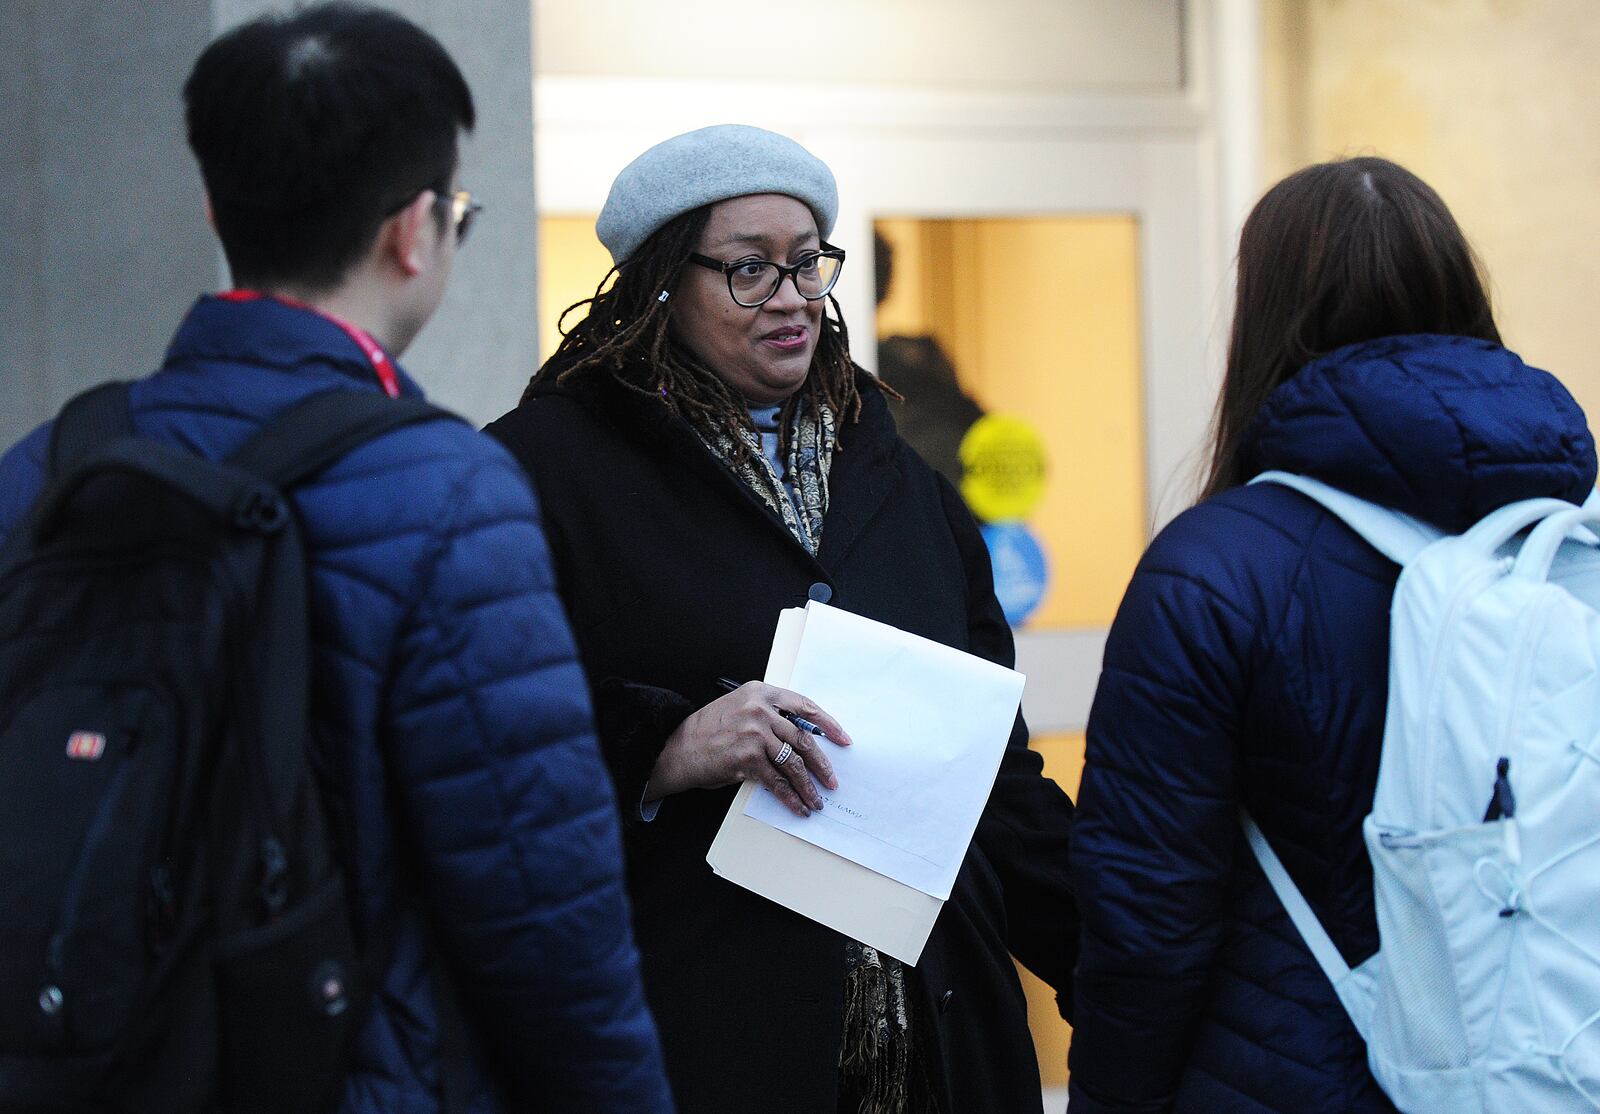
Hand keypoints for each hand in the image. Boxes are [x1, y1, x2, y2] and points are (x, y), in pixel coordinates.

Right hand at [646, 682, 851, 816]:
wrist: (677, 749)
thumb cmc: (708, 731)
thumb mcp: (740, 708)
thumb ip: (769, 715)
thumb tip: (803, 740)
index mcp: (760, 693)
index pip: (804, 706)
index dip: (828, 724)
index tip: (843, 739)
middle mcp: (759, 710)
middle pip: (803, 738)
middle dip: (822, 764)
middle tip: (832, 780)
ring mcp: (753, 734)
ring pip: (793, 763)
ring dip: (808, 786)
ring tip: (816, 800)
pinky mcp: (747, 758)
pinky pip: (777, 782)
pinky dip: (790, 798)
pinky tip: (797, 807)